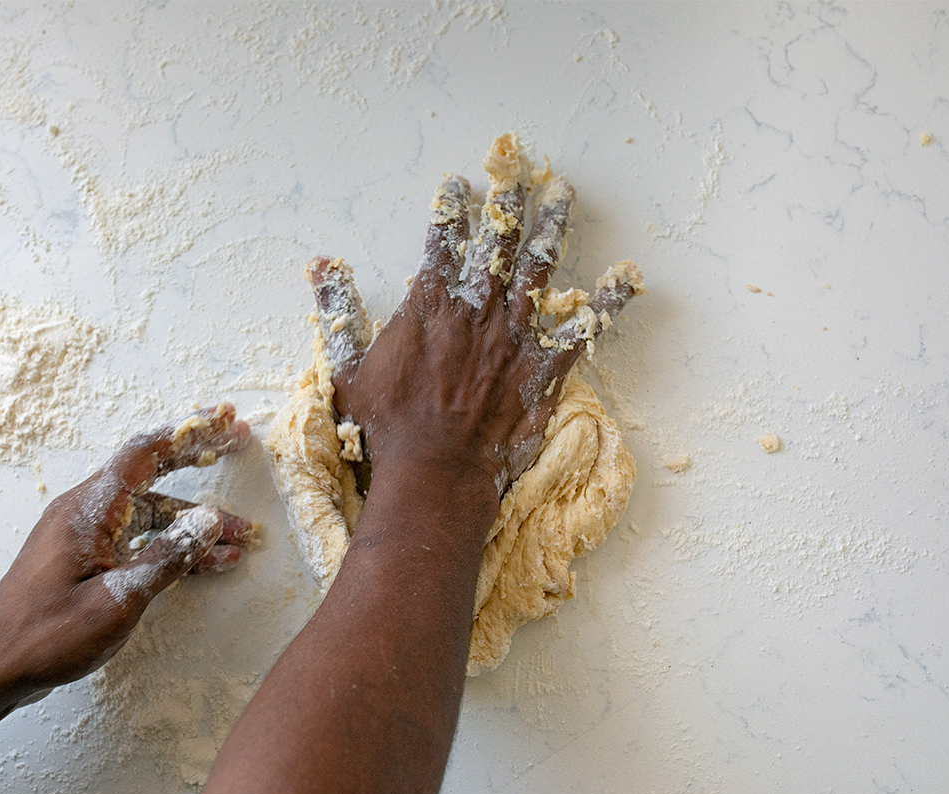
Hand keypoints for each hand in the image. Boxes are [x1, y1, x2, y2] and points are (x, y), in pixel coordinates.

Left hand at [0, 403, 253, 703]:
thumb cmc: (46, 636)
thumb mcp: (117, 600)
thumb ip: (166, 558)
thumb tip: (209, 520)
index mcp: (88, 510)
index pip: (145, 453)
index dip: (189, 433)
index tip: (225, 420)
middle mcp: (85, 512)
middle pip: (149, 472)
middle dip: (195, 458)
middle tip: (237, 442)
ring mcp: (84, 536)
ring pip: (149, 514)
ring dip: (193, 523)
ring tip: (240, 537)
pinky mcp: (85, 560)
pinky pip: (137, 540)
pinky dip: (171, 547)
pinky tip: (207, 564)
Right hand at [308, 136, 639, 496]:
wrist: (433, 469)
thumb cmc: (387, 426)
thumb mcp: (346, 368)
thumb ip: (338, 312)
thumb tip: (320, 265)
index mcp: (431, 308)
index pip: (442, 244)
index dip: (449, 211)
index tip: (457, 184)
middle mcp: (476, 312)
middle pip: (496, 244)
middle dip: (507, 203)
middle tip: (518, 169)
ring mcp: (513, 338)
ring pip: (538, 270)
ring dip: (551, 228)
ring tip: (563, 194)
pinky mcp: (542, 369)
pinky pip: (581, 331)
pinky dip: (606, 304)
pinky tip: (628, 277)